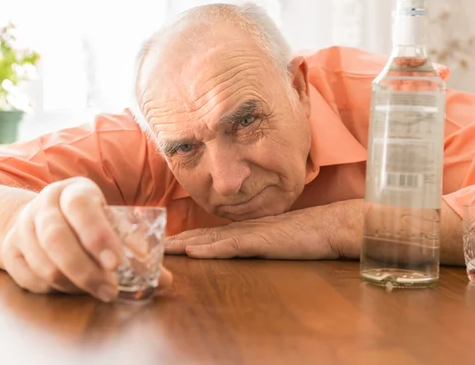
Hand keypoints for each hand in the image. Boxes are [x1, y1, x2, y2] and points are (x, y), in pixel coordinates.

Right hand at [1, 177, 172, 300]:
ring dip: (74, 284)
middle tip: (111, 290)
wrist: (35, 218)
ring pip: (44, 263)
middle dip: (86, 270)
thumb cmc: (85, 222)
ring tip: (98, 291)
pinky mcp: (10, 250)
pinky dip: (56, 289)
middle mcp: (44, 204)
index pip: (81, 208)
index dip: (98, 235)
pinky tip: (73, 288)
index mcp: (73, 191)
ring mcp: (23, 227)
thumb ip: (135, 249)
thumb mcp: (109, 222)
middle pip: (56, 238)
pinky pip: (31, 279)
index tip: (117, 263)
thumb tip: (166, 281)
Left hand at [165, 215, 337, 259]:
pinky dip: (209, 249)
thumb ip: (258, 240)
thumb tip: (245, 245)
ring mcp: (249, 234)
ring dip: (184, 244)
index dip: (186, 237)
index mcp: (244, 228)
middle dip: (176, 240)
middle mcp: (241, 228)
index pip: (208, 233)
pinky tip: (192, 252)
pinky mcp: (259, 242)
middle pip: (201, 234)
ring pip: (209, 238)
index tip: (165, 242)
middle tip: (151, 245)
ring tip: (162, 248)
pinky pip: (229, 246)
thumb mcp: (275, 238)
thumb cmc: (306, 234)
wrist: (328, 226)